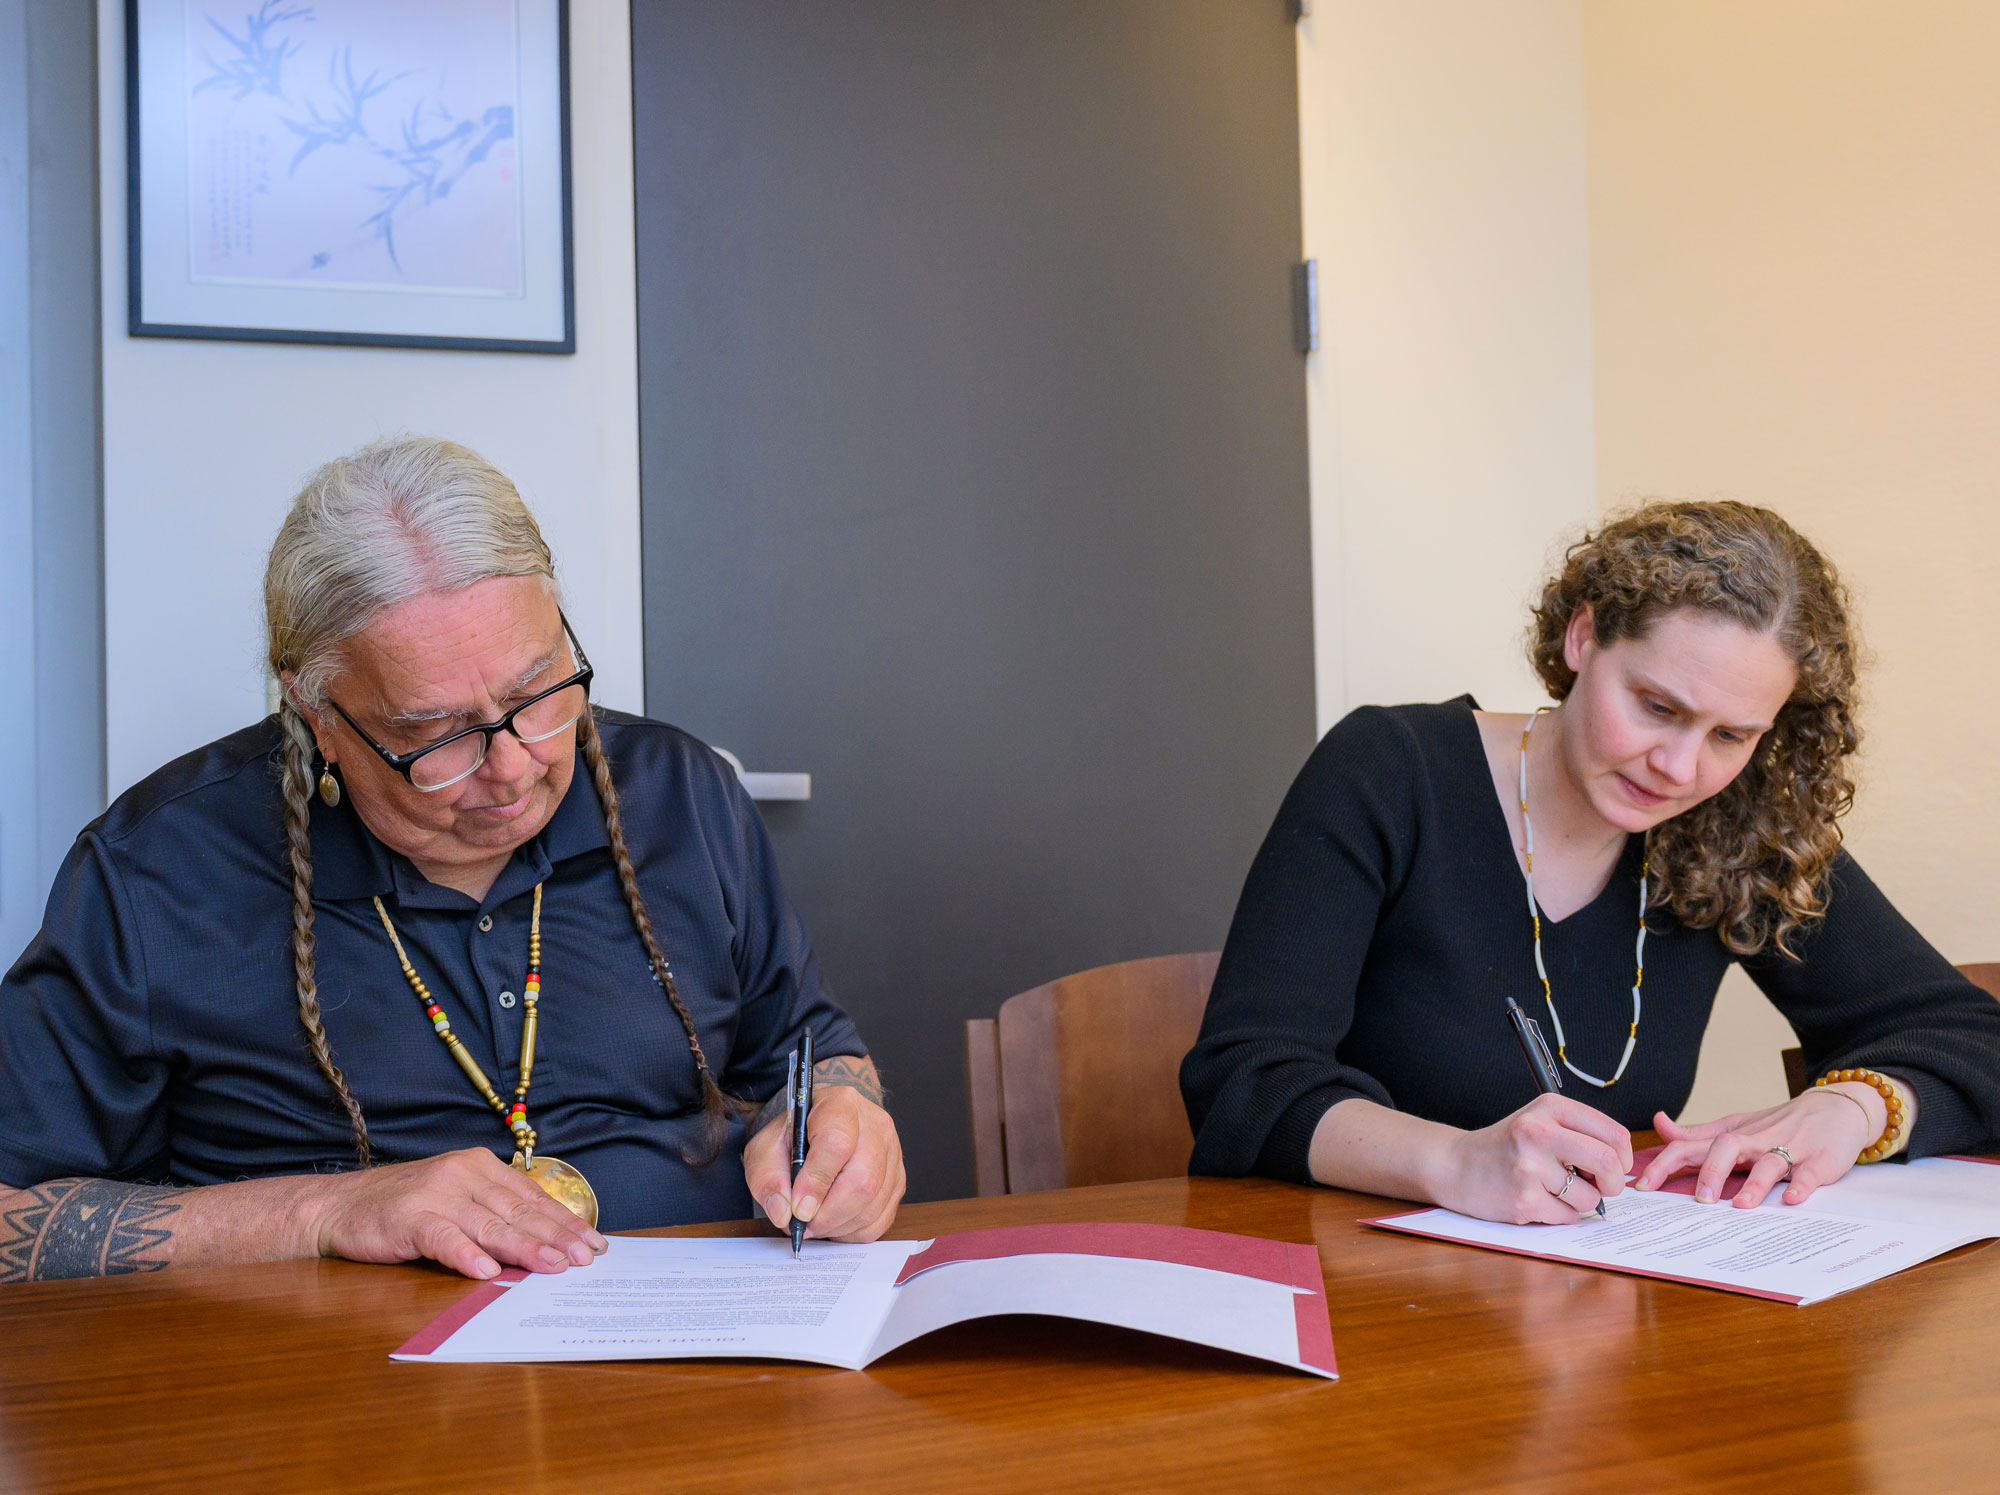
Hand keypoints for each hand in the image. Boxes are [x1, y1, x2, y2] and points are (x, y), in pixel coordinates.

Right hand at [305, 1147, 607, 1279]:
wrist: (339, 1205)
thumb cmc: (406, 1208)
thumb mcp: (456, 1199)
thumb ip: (494, 1214)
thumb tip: (546, 1241)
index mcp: (480, 1166)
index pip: (532, 1197)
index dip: (564, 1220)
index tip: (593, 1242)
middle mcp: (463, 1174)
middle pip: (518, 1211)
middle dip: (556, 1237)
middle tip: (585, 1259)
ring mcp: (435, 1194)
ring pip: (490, 1225)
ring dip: (524, 1248)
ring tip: (552, 1266)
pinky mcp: (408, 1218)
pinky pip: (444, 1238)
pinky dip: (466, 1255)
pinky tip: (486, 1271)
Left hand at [744, 1085, 905, 1242]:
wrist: (818, 1130)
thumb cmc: (794, 1138)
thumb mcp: (766, 1149)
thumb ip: (768, 1179)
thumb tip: (784, 1213)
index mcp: (840, 1105)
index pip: (837, 1144)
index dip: (816, 1182)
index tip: (798, 1208)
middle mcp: (875, 1126)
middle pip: (862, 1180)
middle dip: (828, 1214)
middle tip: (803, 1224)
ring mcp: (892, 1154)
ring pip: (873, 1204)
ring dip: (838, 1226)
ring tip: (815, 1222)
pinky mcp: (898, 1180)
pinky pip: (881, 1219)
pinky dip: (854, 1231)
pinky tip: (835, 1222)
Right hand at [1434, 1093, 1632, 1223]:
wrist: (1454, 1165)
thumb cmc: (1505, 1147)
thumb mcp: (1540, 1121)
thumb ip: (1580, 1133)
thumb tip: (1624, 1166)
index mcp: (1549, 1108)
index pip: (1614, 1134)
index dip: (1623, 1157)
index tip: (1614, 1166)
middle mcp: (1538, 1132)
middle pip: (1607, 1162)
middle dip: (1614, 1183)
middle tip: (1602, 1188)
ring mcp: (1529, 1166)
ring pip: (1589, 1196)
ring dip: (1580, 1202)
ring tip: (1554, 1191)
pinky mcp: (1523, 1198)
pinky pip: (1567, 1216)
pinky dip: (1560, 1214)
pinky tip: (1537, 1200)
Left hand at [1634, 1085, 1880, 1208]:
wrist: (1835, 1107)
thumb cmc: (1778, 1123)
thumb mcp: (1735, 1125)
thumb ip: (1697, 1133)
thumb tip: (1659, 1125)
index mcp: (1732, 1136)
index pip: (1690, 1146)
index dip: (1664, 1164)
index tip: (1641, 1186)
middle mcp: (1756, 1140)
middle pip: (1726, 1148)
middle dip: (1711, 1172)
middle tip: (1700, 1201)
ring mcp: (1789, 1149)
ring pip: (1769, 1163)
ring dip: (1755, 1184)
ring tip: (1741, 1206)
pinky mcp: (1820, 1161)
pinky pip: (1810, 1174)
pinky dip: (1801, 1185)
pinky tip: (1792, 1199)